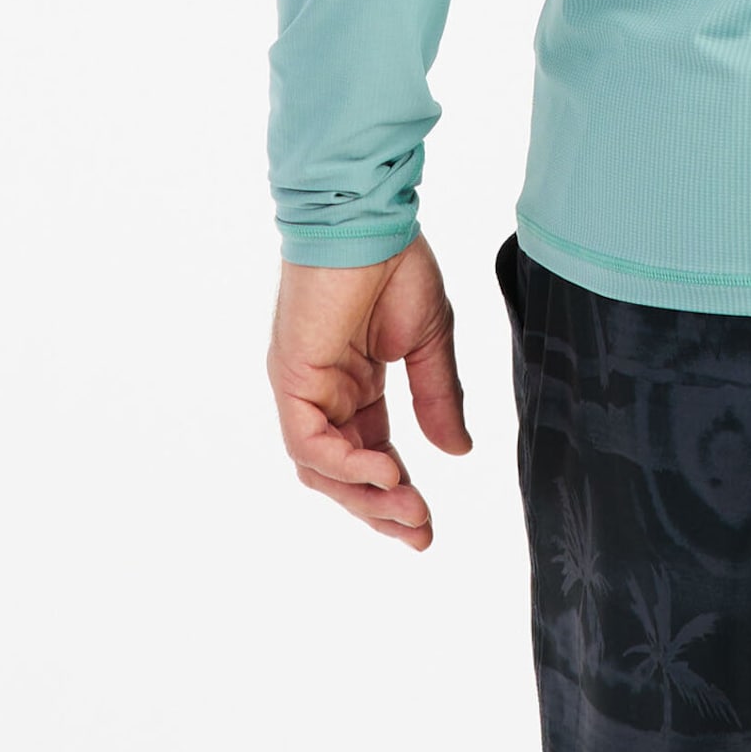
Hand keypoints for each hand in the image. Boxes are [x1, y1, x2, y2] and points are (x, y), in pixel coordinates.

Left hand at [267, 235, 470, 549]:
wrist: (370, 217)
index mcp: (354, 385)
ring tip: (410, 511)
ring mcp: (304, 387)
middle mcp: (324, 393)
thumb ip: (438, 397)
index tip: (428, 524)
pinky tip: (387, 474)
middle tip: (421, 533)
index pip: (370, 454)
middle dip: (382, 510)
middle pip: (342, 472)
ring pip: (320, 468)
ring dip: (365, 497)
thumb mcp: (431, 342)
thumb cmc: (396, 264)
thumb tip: (458, 452)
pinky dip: (346, 465)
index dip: (397, 493)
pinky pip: (309, 442)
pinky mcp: (293, 377)